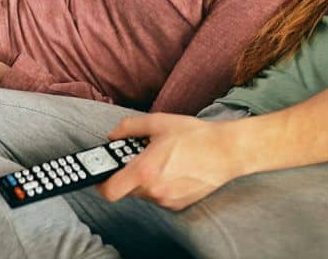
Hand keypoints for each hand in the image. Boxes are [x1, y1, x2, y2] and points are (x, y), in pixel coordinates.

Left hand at [97, 113, 243, 210]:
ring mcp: (167, 200)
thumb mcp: (158, 122)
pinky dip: (160, 185)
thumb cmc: (194, 136)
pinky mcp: (179, 204)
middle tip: (138, 157)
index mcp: (144, 171)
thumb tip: (113, 136)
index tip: (102, 174)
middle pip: (127, 189)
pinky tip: (173, 169)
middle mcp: (154, 190)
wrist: (227, 151)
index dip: (101, 183)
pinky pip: (160, 196)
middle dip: (128, 174)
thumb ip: (129, 128)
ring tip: (161, 160)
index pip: (109, 191)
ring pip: (144, 193)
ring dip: (145, 180)